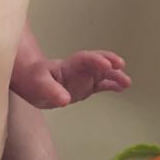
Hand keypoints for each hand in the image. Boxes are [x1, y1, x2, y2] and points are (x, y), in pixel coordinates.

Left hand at [11, 50, 130, 108]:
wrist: (33, 83)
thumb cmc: (34, 80)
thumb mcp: (39, 85)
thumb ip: (51, 91)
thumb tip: (64, 100)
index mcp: (68, 65)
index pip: (84, 59)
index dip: (96, 60)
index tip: (107, 65)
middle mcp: (79, 69)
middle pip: (97, 63)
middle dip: (109, 63)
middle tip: (120, 66)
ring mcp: (84, 78)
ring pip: (102, 73)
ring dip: (114, 75)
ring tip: (127, 82)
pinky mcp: (86, 87)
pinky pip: (101, 84)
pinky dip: (112, 85)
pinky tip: (122, 88)